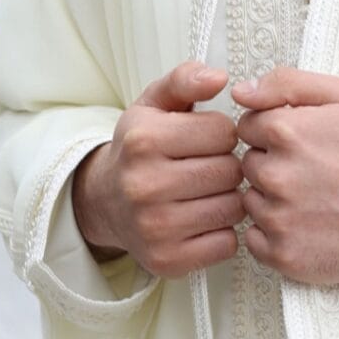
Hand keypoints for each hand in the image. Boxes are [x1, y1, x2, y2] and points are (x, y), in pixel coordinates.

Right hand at [72, 61, 241, 275]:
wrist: (105, 201)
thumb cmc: (141, 148)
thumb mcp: (155, 103)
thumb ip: (185, 80)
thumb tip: (218, 77)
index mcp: (143, 139)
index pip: (224, 131)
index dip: (224, 133)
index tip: (206, 139)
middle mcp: (144, 185)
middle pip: (231, 171)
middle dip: (228, 166)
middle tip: (208, 167)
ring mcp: (154, 228)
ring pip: (233, 208)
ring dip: (229, 198)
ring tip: (207, 191)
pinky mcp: (167, 260)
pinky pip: (227, 243)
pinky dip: (223, 232)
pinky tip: (203, 219)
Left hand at [232, 69, 338, 282]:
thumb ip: (288, 83)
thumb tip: (241, 91)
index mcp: (288, 132)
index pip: (246, 127)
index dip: (273, 132)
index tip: (300, 142)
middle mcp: (277, 175)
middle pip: (248, 165)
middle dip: (274, 165)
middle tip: (314, 171)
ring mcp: (279, 219)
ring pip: (251, 202)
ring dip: (273, 200)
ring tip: (315, 198)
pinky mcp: (285, 255)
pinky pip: (255, 240)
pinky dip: (275, 234)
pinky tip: (308, 223)